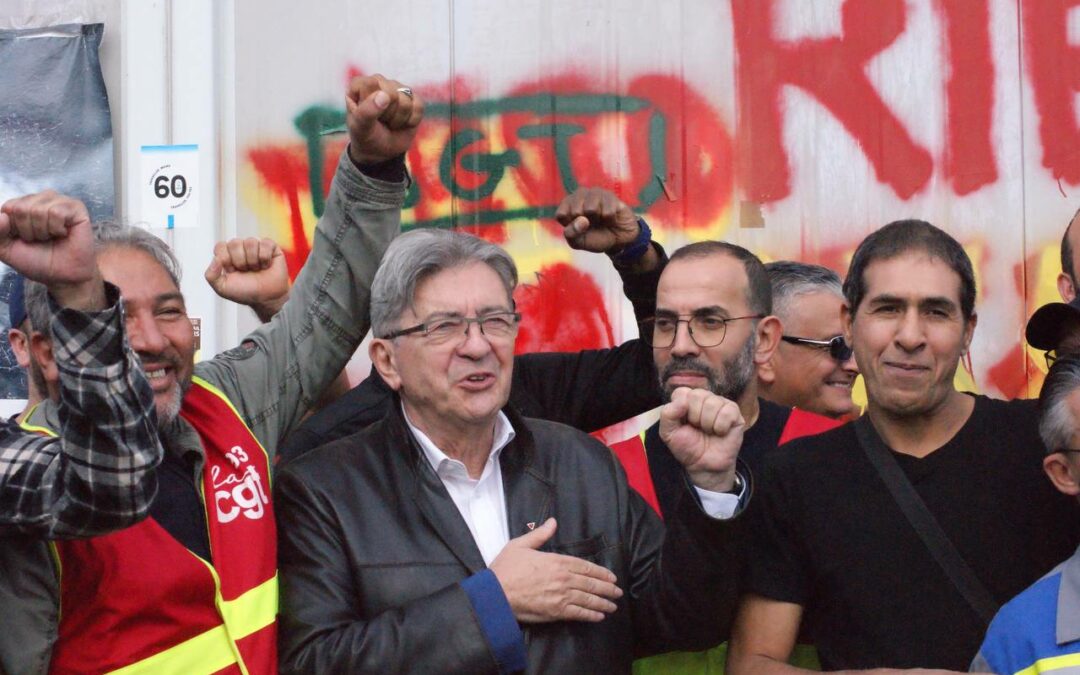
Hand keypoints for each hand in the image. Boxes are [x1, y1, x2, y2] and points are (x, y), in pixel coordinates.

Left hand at [0, 191, 103, 309]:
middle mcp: (41, 199)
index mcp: (23, 205)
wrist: (63, 277)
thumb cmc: (38, 261)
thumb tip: (2, 216)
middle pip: (21, 208)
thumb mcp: (6, 249)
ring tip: (52, 237)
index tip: (24, 239)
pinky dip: (56, 229)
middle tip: (40, 240)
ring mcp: (59, 201)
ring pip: (38, 210)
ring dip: (43, 231)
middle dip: (28, 231)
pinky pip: (56, 212)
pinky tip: (63, 234)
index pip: (8, 207)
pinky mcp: (76, 208)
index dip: (14, 229)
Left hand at [204, 237, 288, 321]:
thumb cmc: (246, 292)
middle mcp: (241, 249)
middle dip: (240, 261)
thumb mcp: (222, 288)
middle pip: (234, 243)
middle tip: (245, 271)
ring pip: (250, 242)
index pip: (220, 246)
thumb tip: (215, 259)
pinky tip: (266, 266)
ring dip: (253, 260)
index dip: (225, 259)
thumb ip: (211, 275)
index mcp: (227, 256)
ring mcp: (256, 247)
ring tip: (256, 269)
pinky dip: (265, 258)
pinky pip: (266, 243)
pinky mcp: (271, 247)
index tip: (232, 271)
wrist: (267, 299)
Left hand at [345, 74, 423, 164]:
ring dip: (398, 119)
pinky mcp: (414, 98)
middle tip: (379, 121)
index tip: (366, 116)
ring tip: (389, 122)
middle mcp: (379, 82)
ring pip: (406, 101)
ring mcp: (398, 88)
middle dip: (387, 114)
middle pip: (392, 94)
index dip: (372, 104)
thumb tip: (385, 95)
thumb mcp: (361, 128)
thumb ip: (368, 111)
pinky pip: (419, 106)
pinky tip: (403, 123)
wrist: (381, 151)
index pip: (371, 84)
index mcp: (360, 85)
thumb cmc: (366, 136)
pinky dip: (411, 121)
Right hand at [489, 518, 622, 623]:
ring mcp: (561, 596)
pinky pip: (578, 614)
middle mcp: (563, 578)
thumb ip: (539, 534)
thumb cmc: (505, 569)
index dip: (600, 572)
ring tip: (613, 606)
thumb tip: (553, 522)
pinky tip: (599, 616)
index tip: (611, 577)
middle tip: (618, 592)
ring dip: (603, 603)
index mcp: (556, 561)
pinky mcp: (555, 612)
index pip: (585, 566)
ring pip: (588, 599)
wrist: (495, 594)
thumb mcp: (520, 544)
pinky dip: (591, 615)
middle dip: (607, 588)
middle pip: (591, 583)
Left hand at [555, 187, 639, 253]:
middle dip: (585, 224)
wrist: (618, 240)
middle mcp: (579, 195)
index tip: (578, 230)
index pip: (561, 215)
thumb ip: (572, 234)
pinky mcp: (610, 196)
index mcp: (567, 205)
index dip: (571, 227)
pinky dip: (610, 220)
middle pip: (576, 211)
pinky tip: (611, 218)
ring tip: (601, 220)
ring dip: (598, 220)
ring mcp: (595, 193)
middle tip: (592, 225)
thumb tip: (582, 219)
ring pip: (591, 208)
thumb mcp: (578, 243)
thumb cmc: (595, 239)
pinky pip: (607, 211)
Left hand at [659, 387, 743, 491]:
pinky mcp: (734, 413)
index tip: (683, 423)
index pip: (681, 392)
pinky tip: (720, 432)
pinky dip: (721, 426)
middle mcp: (704, 398)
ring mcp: (720, 404)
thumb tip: (682, 401)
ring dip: (707, 423)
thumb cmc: (687, 447)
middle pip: (697, 395)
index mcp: (686, 400)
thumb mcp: (668, 433)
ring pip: (712, 403)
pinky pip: (727, 411)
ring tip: (708, 431)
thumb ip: (668, 414)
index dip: (681, 410)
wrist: (704, 465)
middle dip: (694, 417)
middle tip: (697, 428)